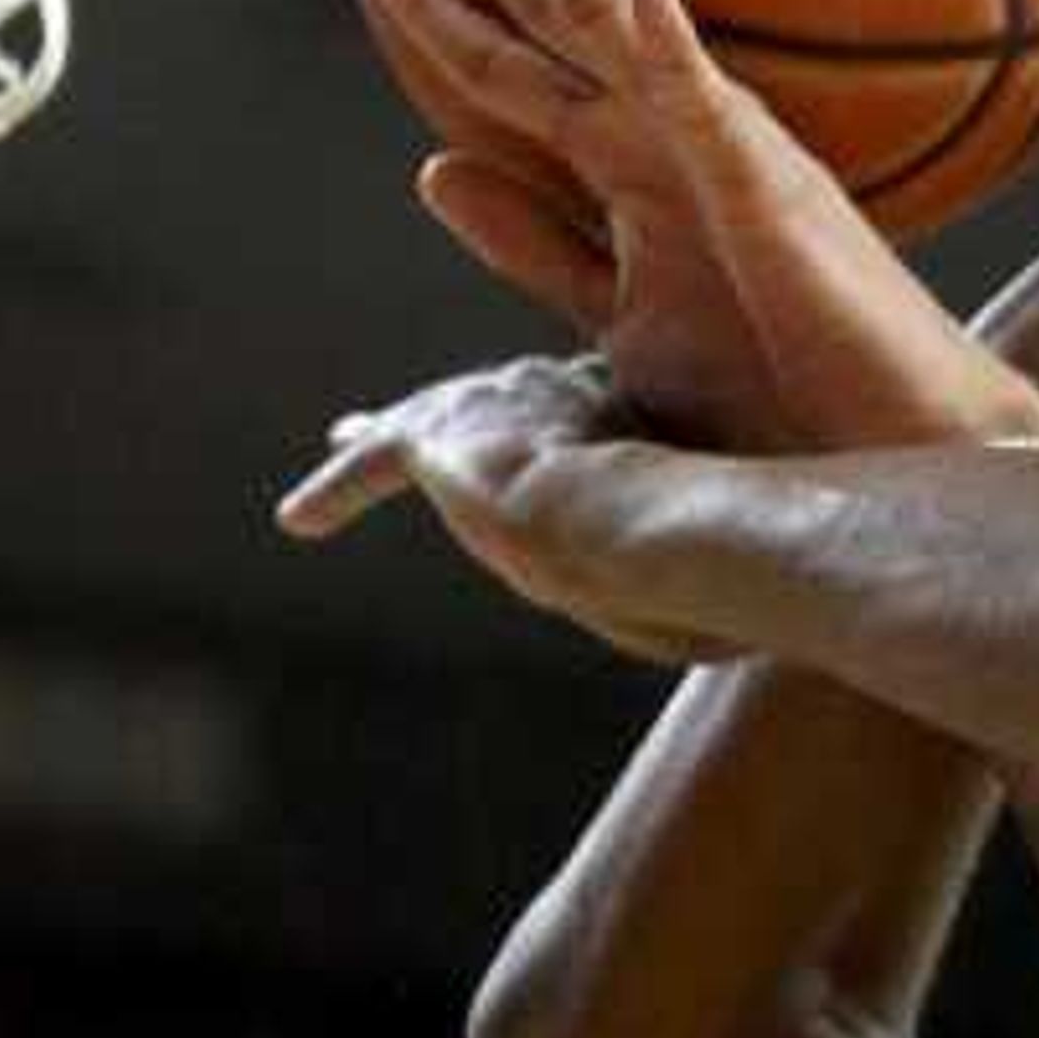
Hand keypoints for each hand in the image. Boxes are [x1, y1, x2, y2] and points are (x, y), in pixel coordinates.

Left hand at [285, 353, 727, 642]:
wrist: (630, 519)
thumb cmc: (691, 557)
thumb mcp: (709, 576)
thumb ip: (702, 585)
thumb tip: (741, 641)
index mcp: (632, 418)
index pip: (589, 410)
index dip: (569, 424)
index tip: (563, 439)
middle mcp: (560, 396)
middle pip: (501, 399)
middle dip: (471, 407)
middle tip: (440, 419)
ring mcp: (497, 408)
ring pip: (430, 419)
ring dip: (389, 437)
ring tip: (347, 440)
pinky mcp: (438, 439)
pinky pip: (378, 460)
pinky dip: (338, 490)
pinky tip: (297, 520)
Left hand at [344, 0, 1038, 465]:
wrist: (883, 448)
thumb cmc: (769, 383)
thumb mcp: (613, 314)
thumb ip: (531, 244)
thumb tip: (433, 167)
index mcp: (624, 159)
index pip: (506, 65)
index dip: (437, 3)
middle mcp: (664, 128)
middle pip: (548, 3)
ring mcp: (718, 149)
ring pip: (617, 18)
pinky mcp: (772, 194)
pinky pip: (712, 111)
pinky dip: (675, 47)